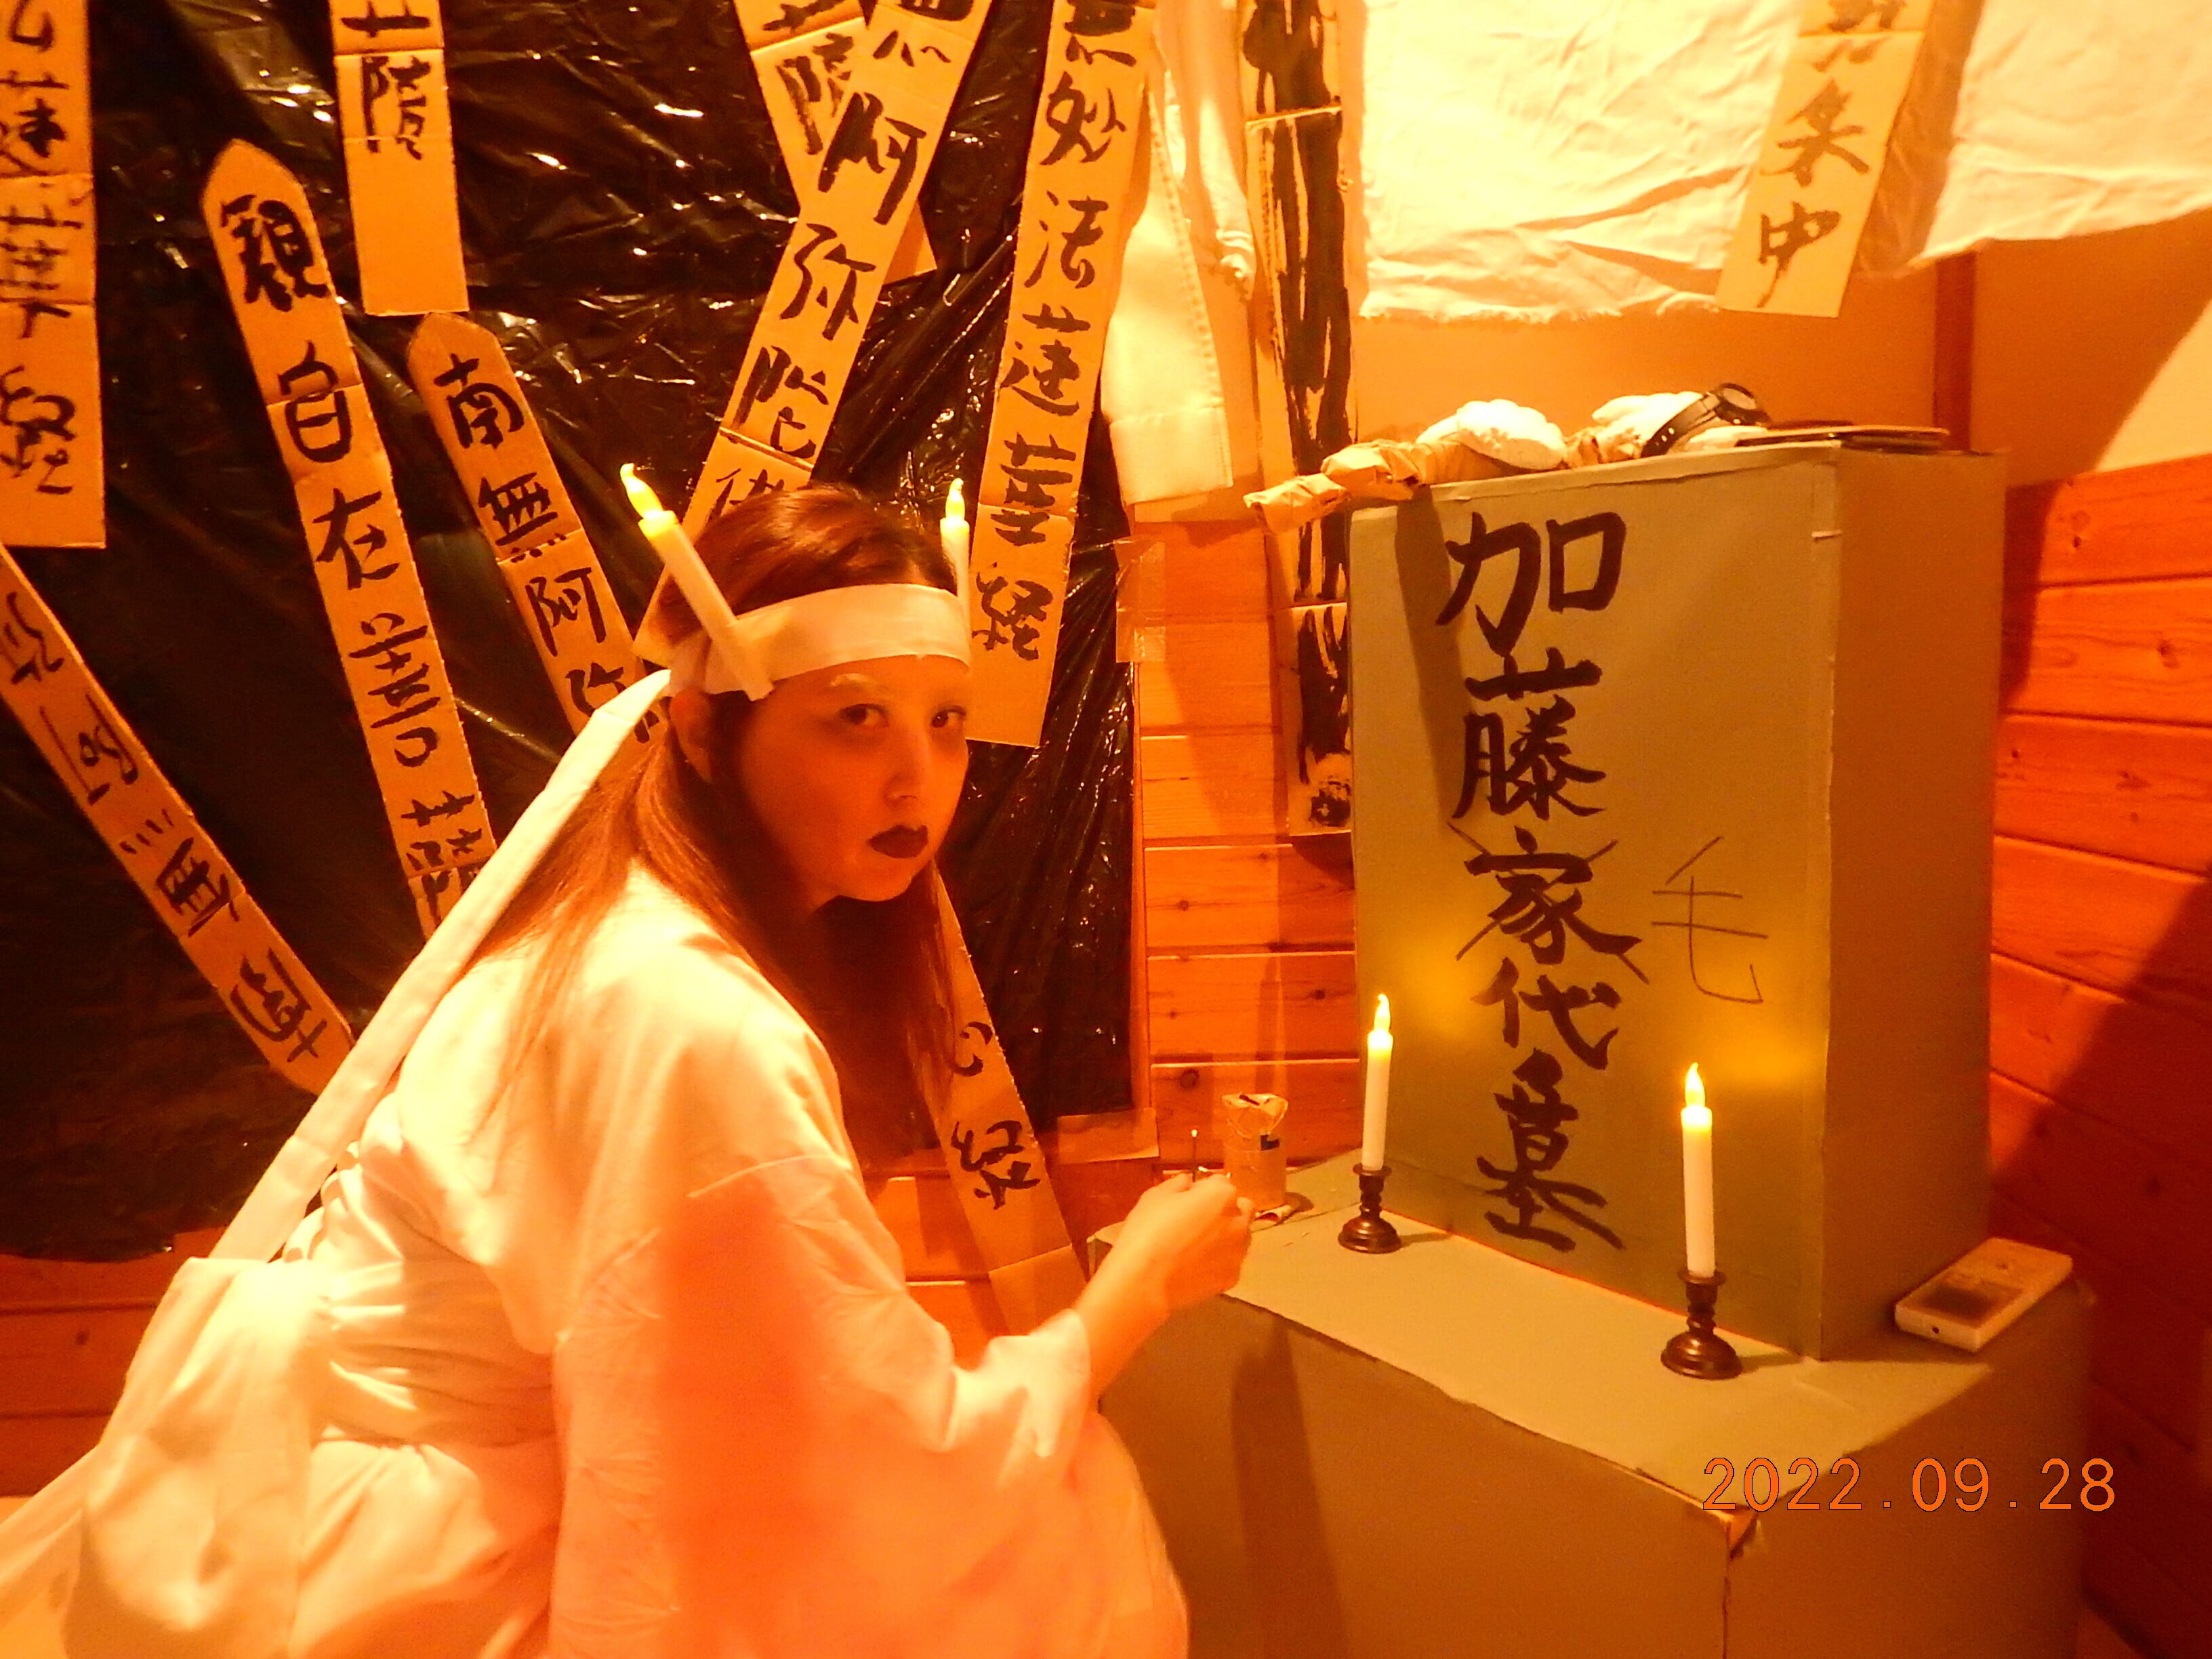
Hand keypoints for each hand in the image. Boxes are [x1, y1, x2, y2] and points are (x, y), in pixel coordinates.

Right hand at [1114, 1172, 1255, 1314]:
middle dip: (1226, 1210)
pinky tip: (1196, 1267)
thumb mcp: (1155, 1197)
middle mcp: (1238, 1221)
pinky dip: (1219, 1262)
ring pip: (1240, 1237)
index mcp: (1221, 1195)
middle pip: (1242, 1208)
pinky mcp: (1232, 1277)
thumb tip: (1188, 1182)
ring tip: (1197, 1247)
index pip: (1220, 1182)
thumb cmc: (1147, 1231)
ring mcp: (1238, 1252)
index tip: (1187, 1199)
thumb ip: (1177, 1184)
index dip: (1202, 1190)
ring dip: (1227, 1236)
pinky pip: (1230, 1263)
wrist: (1144, 1281)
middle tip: (1200, 1220)